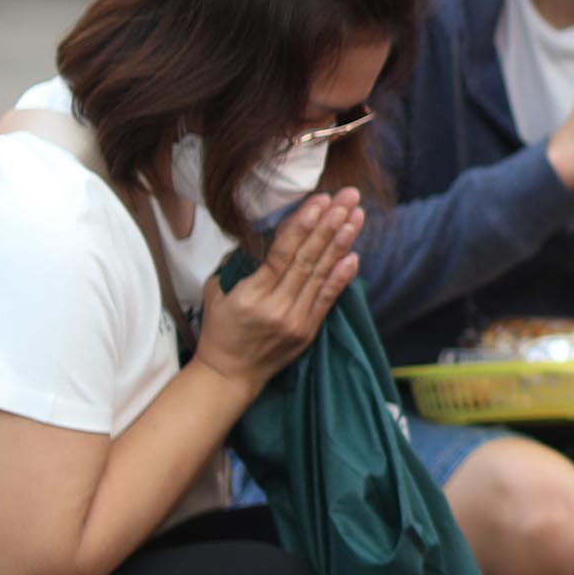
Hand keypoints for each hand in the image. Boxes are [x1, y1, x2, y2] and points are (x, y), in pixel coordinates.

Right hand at [194, 192, 363, 388]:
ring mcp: (296, 321)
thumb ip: (238, 266)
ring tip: (356, 217)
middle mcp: (277, 306)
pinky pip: (328, 300)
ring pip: (321, 275)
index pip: (283, 253)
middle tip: (349, 198)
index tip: (320, 200)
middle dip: (330, 224)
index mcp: (251, 294)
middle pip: (308, 258)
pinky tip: (354, 256)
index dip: (304, 225)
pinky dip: (342, 278)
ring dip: (342, 243)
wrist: (229, 376)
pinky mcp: (308, 332)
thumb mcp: (217, 294)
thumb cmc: (220, 331)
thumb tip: (260, 238)